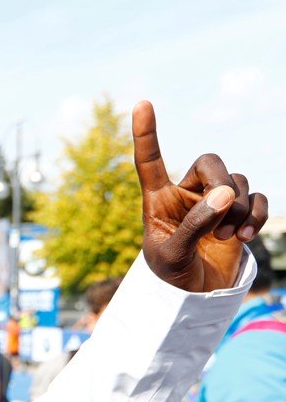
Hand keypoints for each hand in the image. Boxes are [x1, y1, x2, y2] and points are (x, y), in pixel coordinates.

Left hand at [132, 101, 268, 291]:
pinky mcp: (238, 215)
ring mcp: (214, 203)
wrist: (192, 298)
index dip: (146, 133)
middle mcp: (186, 194)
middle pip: (211, 162)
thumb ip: (195, 224)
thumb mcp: (173, 254)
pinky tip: (245, 236)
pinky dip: (257, 213)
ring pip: (238, 182)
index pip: (150, 160)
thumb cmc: (170, 277)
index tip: (142, 103)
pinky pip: (258, 198)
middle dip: (222, 182)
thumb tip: (226, 193)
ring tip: (227, 236)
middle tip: (222, 213)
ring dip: (239, 207)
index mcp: (157, 199)